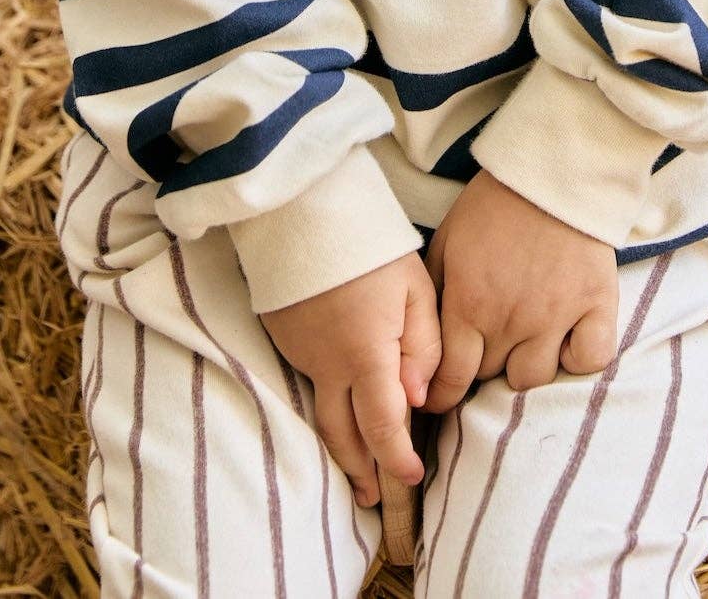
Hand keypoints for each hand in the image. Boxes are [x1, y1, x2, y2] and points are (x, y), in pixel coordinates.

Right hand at [260, 251, 442, 508]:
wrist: (303, 210)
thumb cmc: (370, 245)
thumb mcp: (414, 287)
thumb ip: (423, 347)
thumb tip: (418, 400)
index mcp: (366, 355)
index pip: (382, 426)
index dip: (397, 459)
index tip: (412, 477)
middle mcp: (328, 364)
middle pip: (342, 434)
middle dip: (361, 470)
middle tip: (373, 498)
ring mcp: (301, 353)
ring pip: (320, 414)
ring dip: (339, 447)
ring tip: (356, 470)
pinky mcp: (284, 338)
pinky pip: (308, 383)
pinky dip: (325, 407)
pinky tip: (339, 409)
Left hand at [419, 170, 617, 412]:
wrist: (549, 170)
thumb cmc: (492, 204)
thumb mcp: (447, 241)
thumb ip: (433, 293)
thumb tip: (419, 338)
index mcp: (469, 303)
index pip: (451, 377)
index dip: (441, 395)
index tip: (439, 397)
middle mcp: (512, 319)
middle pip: (490, 377)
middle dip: (480, 368)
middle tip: (482, 349)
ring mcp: (557, 315)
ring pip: (534, 378)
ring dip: (522, 366)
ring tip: (520, 345)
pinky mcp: (596, 304)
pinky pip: (588, 359)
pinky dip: (576, 358)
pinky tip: (564, 341)